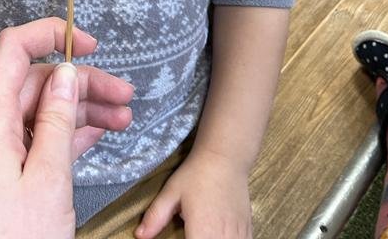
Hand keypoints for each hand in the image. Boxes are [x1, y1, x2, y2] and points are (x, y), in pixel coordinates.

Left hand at [0, 17, 133, 238]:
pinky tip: (101, 134)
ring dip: (83, 109)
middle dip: (81, 82)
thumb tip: (64, 73)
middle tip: (125, 94)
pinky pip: (42, 139)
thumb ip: (57, 121)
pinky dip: (72, 134)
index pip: (14, 50)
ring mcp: (0, 153)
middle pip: (37, 83)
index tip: (88, 43)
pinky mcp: (9, 176)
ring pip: (45, 112)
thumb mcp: (47, 179)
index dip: (49, 35)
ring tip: (125, 117)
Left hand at [135, 149, 251, 238]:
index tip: (181, 234)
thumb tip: (139, 235)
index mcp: (202, 234)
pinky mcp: (247, 232)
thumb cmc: (197, 173)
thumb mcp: (171, 192)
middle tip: (189, 232)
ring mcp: (238, 236)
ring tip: (201, 232)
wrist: (226, 157)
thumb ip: (155, 216)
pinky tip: (217, 234)